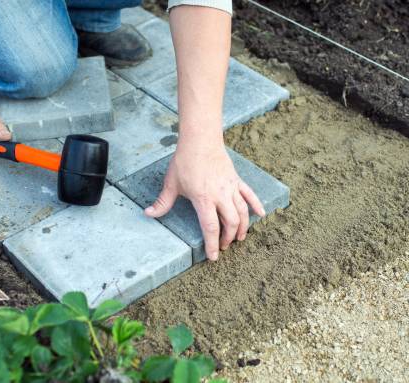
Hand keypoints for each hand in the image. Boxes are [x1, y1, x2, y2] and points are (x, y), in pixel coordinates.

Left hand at [145, 139, 264, 260]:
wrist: (200, 140)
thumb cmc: (185, 161)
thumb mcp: (171, 184)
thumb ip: (162, 202)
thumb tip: (148, 214)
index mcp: (204, 199)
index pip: (210, 227)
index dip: (212, 244)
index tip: (213, 257)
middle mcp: (220, 195)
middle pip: (230, 222)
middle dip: (228, 238)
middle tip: (224, 246)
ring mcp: (231, 187)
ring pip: (242, 212)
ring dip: (242, 227)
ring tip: (239, 237)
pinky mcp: (236, 180)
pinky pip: (249, 195)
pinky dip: (256, 205)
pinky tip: (261, 214)